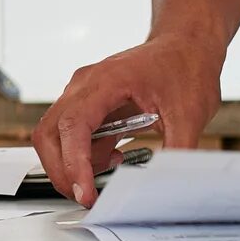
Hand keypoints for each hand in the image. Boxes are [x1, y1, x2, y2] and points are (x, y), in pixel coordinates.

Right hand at [30, 22, 226, 207]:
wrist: (187, 43)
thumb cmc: (186, 66)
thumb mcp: (190, 114)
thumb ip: (177, 151)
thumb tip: (166, 185)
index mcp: (106, 80)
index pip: (73, 127)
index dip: (74, 164)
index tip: (86, 193)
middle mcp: (85, 85)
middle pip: (49, 133)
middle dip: (62, 172)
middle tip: (86, 197)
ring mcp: (82, 93)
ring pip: (54, 136)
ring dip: (71, 164)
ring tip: (109, 171)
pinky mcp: (88, 104)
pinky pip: (70, 135)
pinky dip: (83, 156)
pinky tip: (114, 156)